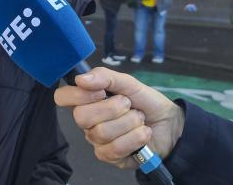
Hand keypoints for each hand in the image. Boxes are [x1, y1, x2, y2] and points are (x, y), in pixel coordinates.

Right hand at [54, 67, 184, 168]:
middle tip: (128, 104)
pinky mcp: (109, 157)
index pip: (62, 97)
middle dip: (112, 108)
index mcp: (87, 100)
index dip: (77, 95)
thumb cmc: (145, 101)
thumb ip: (104, 76)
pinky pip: (114, 149)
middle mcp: (88, 122)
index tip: (100, 92)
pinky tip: (143, 133)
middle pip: (81, 117)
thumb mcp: (128, 82)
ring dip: (129, 122)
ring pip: (101, 133)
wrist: (170, 123)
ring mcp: (97, 141)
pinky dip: (134, 138)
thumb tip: (80, 78)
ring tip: (139, 119)